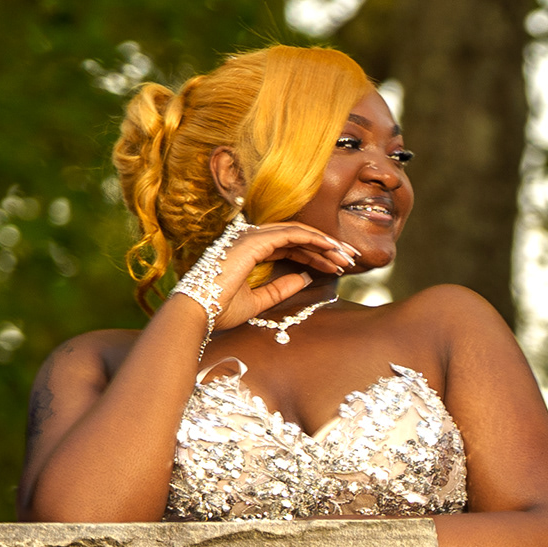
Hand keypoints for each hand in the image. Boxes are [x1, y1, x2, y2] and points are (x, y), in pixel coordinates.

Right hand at [197, 218, 359, 325]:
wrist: (196, 313)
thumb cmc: (218, 310)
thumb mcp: (258, 302)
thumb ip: (281, 288)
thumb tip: (306, 277)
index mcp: (249, 251)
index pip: (290, 247)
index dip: (316, 256)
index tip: (338, 267)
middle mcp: (250, 239)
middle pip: (298, 237)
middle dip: (327, 248)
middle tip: (351, 258)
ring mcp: (251, 236)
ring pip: (299, 233)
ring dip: (326, 243)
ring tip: (348, 256)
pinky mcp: (254, 240)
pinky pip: (293, 234)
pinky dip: (315, 240)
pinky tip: (332, 249)